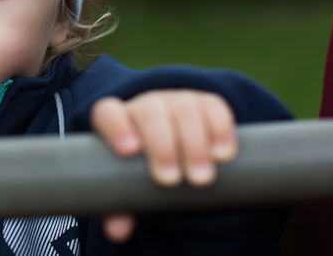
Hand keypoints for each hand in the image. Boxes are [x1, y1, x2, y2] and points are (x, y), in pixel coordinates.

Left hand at [90, 90, 238, 242]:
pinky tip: (223, 155)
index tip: (129, 152)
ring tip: (200, 179)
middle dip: (161, 146)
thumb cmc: (142, 167)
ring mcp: (176, 100)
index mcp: (116, 119)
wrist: (174, 144)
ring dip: (194, 144)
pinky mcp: (206, 103)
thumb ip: (121, 203)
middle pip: (150, 112)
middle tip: (170, 180)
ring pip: (184, 109)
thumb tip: (118, 231)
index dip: (116, 128)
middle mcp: (146, 105)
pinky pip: (214, 107)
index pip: (108, 113)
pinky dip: (221, 130)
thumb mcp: (128, 183)